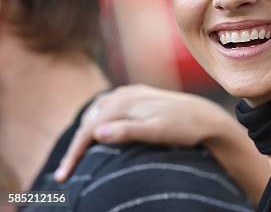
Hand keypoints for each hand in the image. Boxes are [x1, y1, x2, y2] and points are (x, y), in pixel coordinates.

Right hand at [54, 84, 232, 181]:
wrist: (206, 117)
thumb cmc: (183, 128)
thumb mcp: (156, 132)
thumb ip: (127, 131)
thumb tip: (96, 133)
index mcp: (124, 102)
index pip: (89, 130)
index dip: (74, 154)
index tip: (64, 177)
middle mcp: (124, 94)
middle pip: (89, 121)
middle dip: (76, 147)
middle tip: (65, 173)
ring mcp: (131, 93)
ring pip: (96, 113)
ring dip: (84, 133)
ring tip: (76, 157)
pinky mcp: (138, 96)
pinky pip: (108, 108)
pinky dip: (97, 121)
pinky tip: (97, 131)